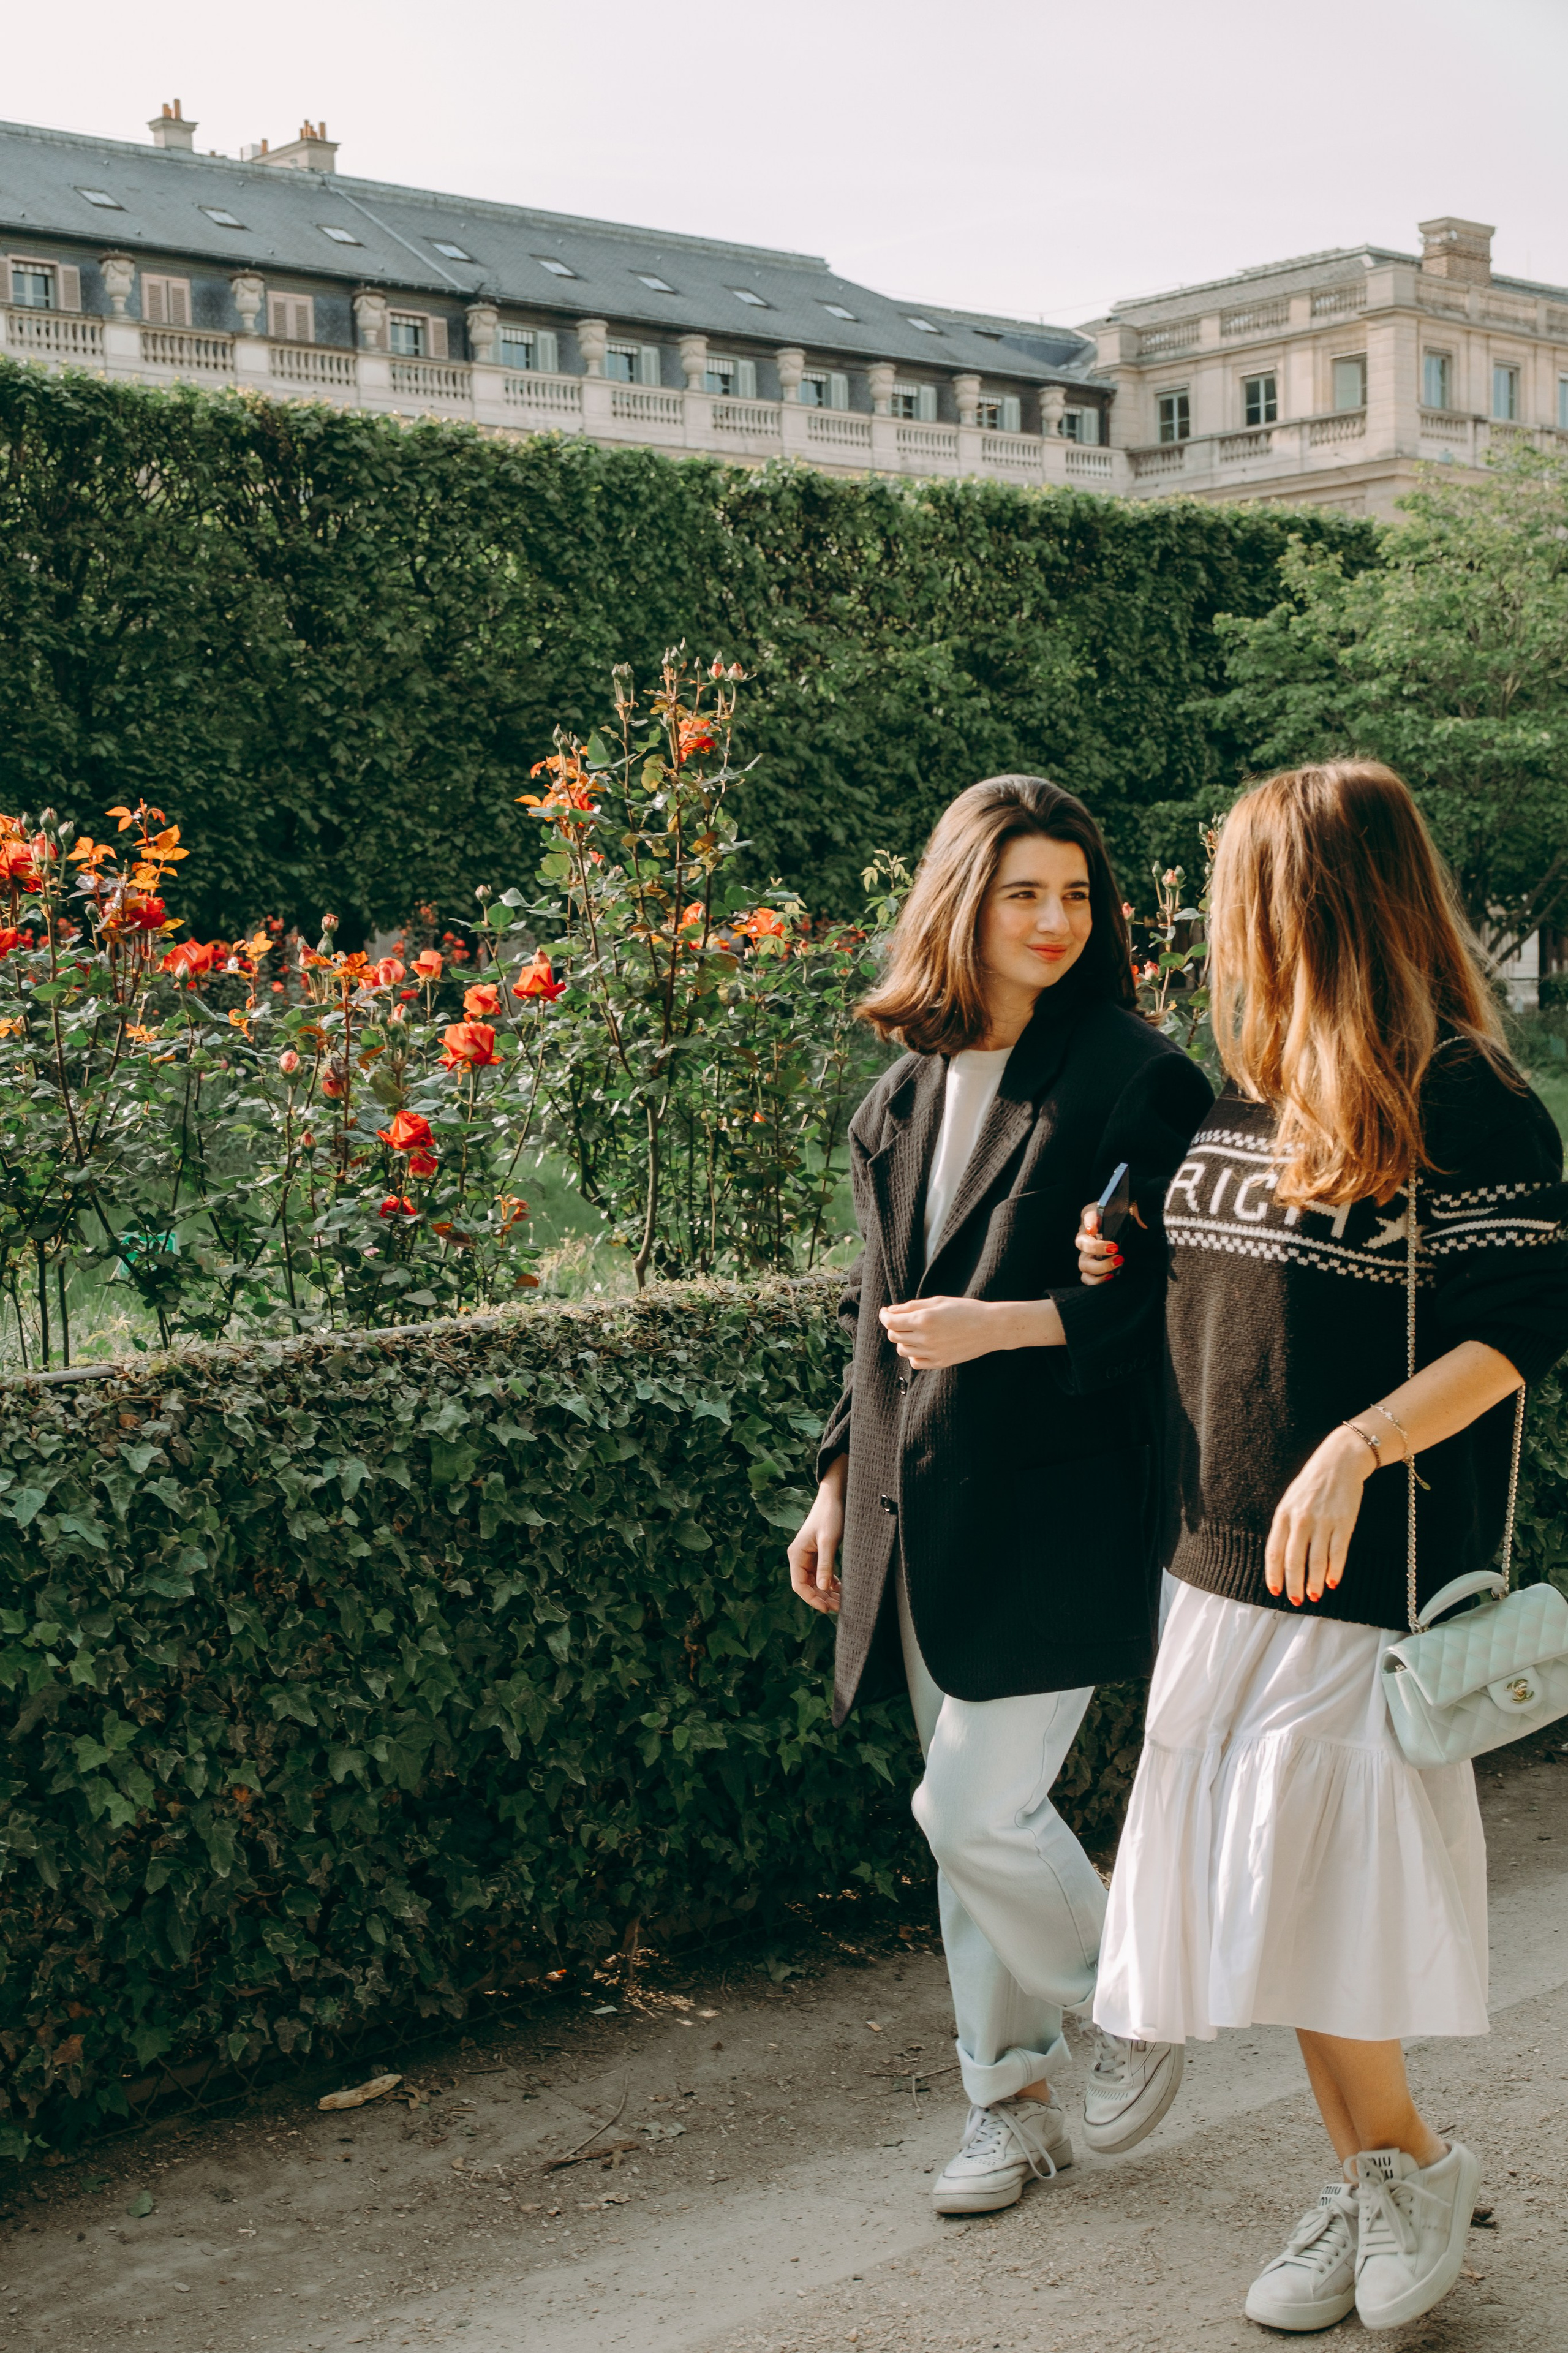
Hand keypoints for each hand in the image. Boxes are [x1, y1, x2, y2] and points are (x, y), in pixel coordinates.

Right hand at [788, 1459, 845, 1614]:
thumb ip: (825, 1564)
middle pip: (807, 1586)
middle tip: (839, 1608)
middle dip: (822, 1598)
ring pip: (816, 1581)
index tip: (826, 1608)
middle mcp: (800, 1557)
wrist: (835, 1497)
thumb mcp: (829, 1541)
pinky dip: (831, 1583)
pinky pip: (822, 1574)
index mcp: (796, 1555)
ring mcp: (809, 1556)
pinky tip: (842, 1590)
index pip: (799, 1585)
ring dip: (827, 1592)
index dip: (811, 1599)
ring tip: (842, 1602)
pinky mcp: (818, 1554)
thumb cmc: (830, 1515)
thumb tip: (823, 1588)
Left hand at [879, 1295, 1018, 1367]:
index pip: (891, 1322)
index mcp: (924, 1319)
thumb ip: (912, 1306)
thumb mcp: (938, 1301)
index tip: (886, 1312)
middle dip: (893, 1326)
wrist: (991, 1327)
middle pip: (894, 1336)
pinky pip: (915, 1362)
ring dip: (903, 1340)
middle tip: (901, 1319)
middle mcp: (925, 1338)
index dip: (884, 1316)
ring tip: (914, 1331)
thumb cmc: (965, 1309)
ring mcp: (932, 1353)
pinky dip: (913, 1354)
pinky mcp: (940, 1363)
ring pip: (902, 1350)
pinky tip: (921, 1345)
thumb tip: (891, 1311)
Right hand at [1075, 1201, 1124, 1285]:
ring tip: (1118, 1263)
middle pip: (1081, 1244)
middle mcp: (1087, 1238)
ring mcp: (1088, 1256)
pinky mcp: (1093, 1270)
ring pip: (1083, 1264)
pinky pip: (1087, 1278)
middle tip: (1116, 1248)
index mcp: (1094, 1219)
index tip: (1094, 1229)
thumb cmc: (1129, 1221)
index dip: (1089, 1222)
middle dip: (1096, 1248)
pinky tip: (1111, 1276)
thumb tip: (1142, 1224)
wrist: (1132, 1234)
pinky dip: (1096, 1280)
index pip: (1088, 1215)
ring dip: (1099, 1266)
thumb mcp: (1131, 1212)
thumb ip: (1132, 1212)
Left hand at [1263, 1425, 1375, 1605]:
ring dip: (1314, 1582)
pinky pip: (1338, 1552)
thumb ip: (1285, 1527)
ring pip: (1317, 1561)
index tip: (1275, 1590)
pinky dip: (1335, 1570)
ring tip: (1314, 1596)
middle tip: (1296, 1601)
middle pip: (1294, 1560)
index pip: (1274, 1551)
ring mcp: (1323, 1521)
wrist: (1339, 1462)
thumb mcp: (1290, 1501)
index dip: (1274, 1574)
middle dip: (1294, 1584)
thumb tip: (1282, 1559)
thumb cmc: (1312, 1484)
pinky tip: (1332, 1582)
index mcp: (1283, 1514)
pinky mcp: (1344, 1523)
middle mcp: (1301, 1519)